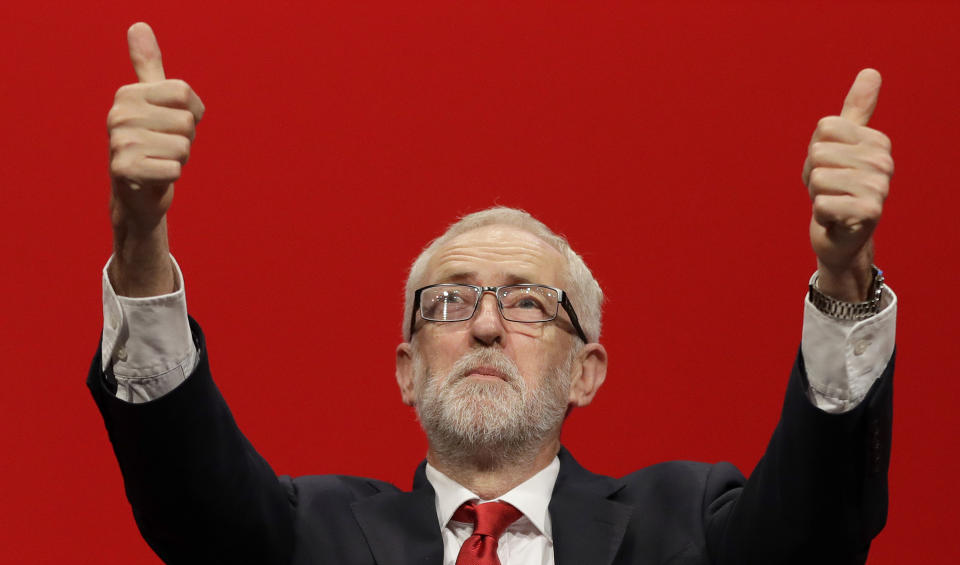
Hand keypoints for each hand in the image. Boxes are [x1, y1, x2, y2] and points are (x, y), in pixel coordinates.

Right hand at [108, 22, 204, 233]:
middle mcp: (119, 114)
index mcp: (129, 94)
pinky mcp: (124, 170)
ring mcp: (119, 142)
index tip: (175, 123)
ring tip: (159, 160)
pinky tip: (155, 175)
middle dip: (185, 140)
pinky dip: (172, 176)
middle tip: (165, 147)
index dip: (192, 113)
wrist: (137, 192)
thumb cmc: (152, 142)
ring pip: (182, 147)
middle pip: (186, 122)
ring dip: (179, 159)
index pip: (184, 93)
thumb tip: (138, 25)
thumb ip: (148, 66)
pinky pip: (174, 169)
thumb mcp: (152, 101)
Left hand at [803, 69, 892, 300]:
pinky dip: (819, 214)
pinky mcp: (869, 213)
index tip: (830, 166)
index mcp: (876, 141)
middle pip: (818, 152)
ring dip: (816, 194)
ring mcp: (879, 187)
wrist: (841, 235)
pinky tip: (834, 218)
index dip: (817, 149)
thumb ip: (856, 110)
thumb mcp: (841, 145)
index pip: (825, 127)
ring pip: (819, 178)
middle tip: (829, 189)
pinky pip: (821, 204)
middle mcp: (883, 161)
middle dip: (814, 174)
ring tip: (832, 201)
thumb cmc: (837, 186)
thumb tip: (871, 71)